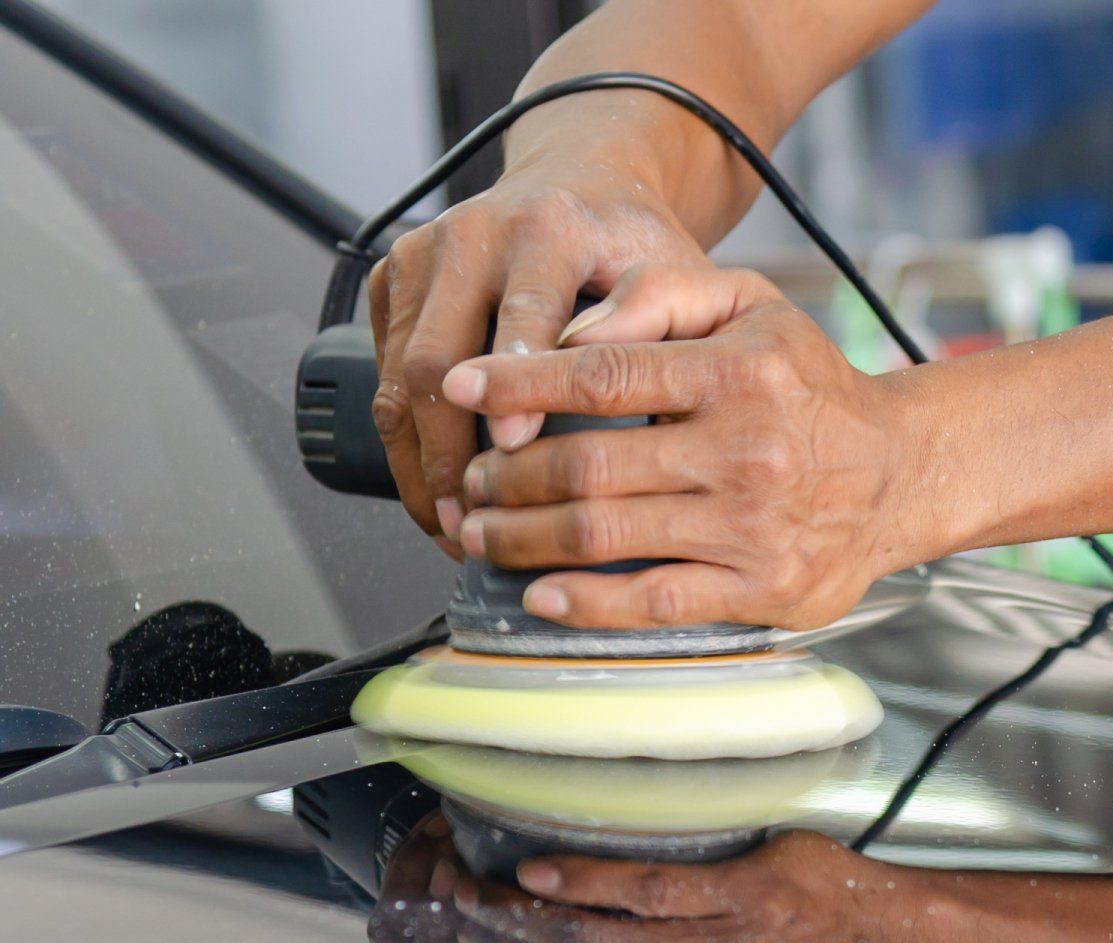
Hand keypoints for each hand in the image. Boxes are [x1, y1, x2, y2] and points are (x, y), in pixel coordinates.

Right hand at [368, 162, 707, 553]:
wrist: (583, 186)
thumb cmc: (631, 246)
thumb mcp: (672, 274)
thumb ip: (660, 327)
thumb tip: (610, 398)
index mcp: (549, 226)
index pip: (522, 312)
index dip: (517, 387)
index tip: (517, 452)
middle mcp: (473, 234)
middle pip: (436, 358)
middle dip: (450, 452)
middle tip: (477, 521)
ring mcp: (422, 254)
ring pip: (396, 376)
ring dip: (419, 463)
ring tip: (453, 526)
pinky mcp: (391, 280)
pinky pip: (381, 374)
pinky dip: (404, 443)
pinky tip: (435, 492)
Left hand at [441, 266, 943, 632]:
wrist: (902, 470)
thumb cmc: (814, 387)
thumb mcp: (753, 306)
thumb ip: (661, 292)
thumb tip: (572, 330)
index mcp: (738, 373)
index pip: (602, 375)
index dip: (517, 382)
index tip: (461, 386)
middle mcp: (746, 451)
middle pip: (587, 468)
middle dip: (506, 476)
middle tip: (471, 478)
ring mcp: (752, 528)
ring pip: (604, 536)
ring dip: (523, 538)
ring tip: (484, 530)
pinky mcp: (762, 589)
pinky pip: (653, 602)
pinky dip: (585, 603)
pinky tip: (542, 593)